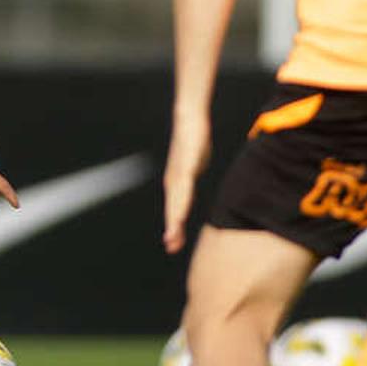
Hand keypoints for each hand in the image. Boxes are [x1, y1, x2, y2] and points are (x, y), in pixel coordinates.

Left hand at [162, 110, 210, 253]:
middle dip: (172, 229)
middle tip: (171, 247)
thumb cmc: (193, 142)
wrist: (190, 118)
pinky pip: (184, 184)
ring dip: (174, 219)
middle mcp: (174, 180)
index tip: (173, 245)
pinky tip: (180, 210)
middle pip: (173, 209)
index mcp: (176, 183)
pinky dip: (182, 199)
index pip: (175, 209)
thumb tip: (195, 186)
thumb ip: (194, 179)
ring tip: (172, 235)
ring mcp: (179, 172)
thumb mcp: (195, 166)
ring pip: (177, 200)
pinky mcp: (186, 163)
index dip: (174, 228)